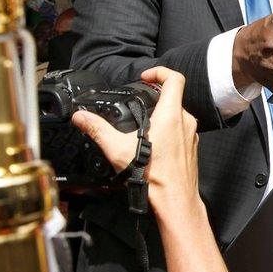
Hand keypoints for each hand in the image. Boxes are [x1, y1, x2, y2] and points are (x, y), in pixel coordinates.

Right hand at [71, 67, 199, 213]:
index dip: (159, 71)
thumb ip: (98, 129)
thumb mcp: (118, 150)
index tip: (144, 77)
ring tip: (140, 127)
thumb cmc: (153, 176)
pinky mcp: (191, 146)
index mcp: (171, 114)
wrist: (175, 199)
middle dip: (154, 97)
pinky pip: (179, 130)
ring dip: (160, 115)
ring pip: (176, 115)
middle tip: (137, 102)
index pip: (174, 79)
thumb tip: (81, 117)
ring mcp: (191, 133)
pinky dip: (166, 130)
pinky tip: (151, 144)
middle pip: (173, 97)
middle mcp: (185, 120)